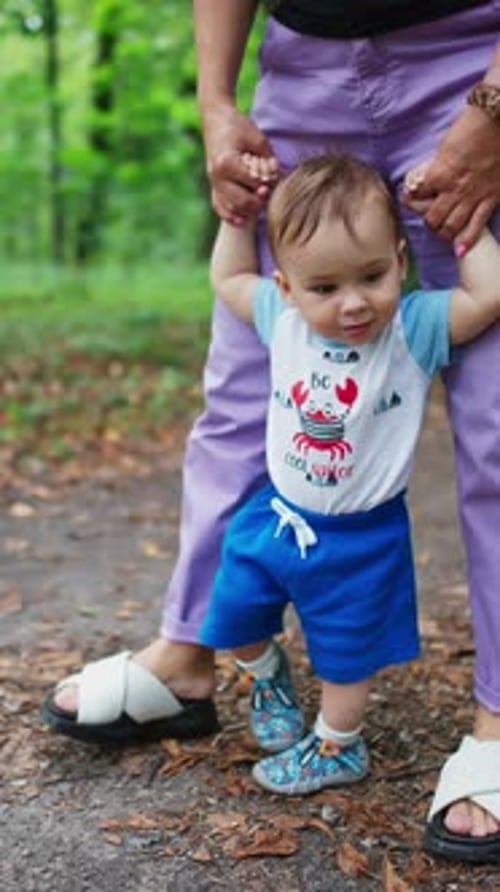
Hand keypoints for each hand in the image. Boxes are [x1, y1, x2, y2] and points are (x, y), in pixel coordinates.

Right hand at [203, 103, 277, 223]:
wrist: (216, 120)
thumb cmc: (238, 126)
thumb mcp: (257, 138)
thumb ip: (268, 159)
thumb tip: (279, 178)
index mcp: (226, 162)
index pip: (251, 183)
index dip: (266, 184)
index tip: (273, 178)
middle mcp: (217, 176)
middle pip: (241, 201)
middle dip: (258, 201)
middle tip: (268, 194)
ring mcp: (213, 183)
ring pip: (231, 209)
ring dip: (248, 210)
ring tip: (259, 203)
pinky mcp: (213, 187)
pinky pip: (220, 208)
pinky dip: (231, 216)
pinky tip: (242, 220)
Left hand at [403, 106, 499, 249]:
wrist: (499, 120)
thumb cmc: (473, 126)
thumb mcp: (447, 145)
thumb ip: (439, 166)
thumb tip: (433, 176)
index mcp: (440, 174)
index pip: (418, 195)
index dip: (411, 199)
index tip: (410, 198)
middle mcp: (454, 190)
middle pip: (433, 218)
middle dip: (428, 221)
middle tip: (429, 219)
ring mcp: (473, 196)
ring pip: (452, 226)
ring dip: (444, 232)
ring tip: (442, 232)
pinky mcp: (491, 199)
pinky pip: (477, 225)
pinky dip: (467, 240)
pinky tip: (459, 250)